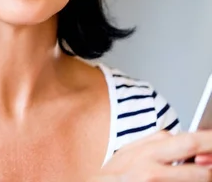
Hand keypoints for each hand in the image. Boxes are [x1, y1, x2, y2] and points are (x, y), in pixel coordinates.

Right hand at [91, 130, 211, 180]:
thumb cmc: (112, 176)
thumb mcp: (128, 151)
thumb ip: (154, 141)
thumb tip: (179, 136)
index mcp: (147, 153)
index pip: (189, 142)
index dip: (210, 140)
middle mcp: (153, 173)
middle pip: (202, 171)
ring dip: (201, 179)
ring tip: (195, 174)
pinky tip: (182, 181)